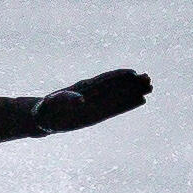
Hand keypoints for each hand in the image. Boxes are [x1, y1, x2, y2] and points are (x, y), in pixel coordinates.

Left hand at [33, 67, 150, 132]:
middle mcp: (92, 93)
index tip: (133, 74)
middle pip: (115, 86)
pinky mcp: (97, 114)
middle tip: (148, 79)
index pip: (104, 81)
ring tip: (149, 86)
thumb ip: (66, 101)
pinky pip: (115, 108)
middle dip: (130, 83)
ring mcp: (96, 103)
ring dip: (132, 91)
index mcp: (83, 88)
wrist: (43, 118)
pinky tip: (138, 100)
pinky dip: (127, 103)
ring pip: (117, 96)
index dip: (118, 76)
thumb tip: (81, 101)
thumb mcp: (52, 104)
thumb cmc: (46, 110)